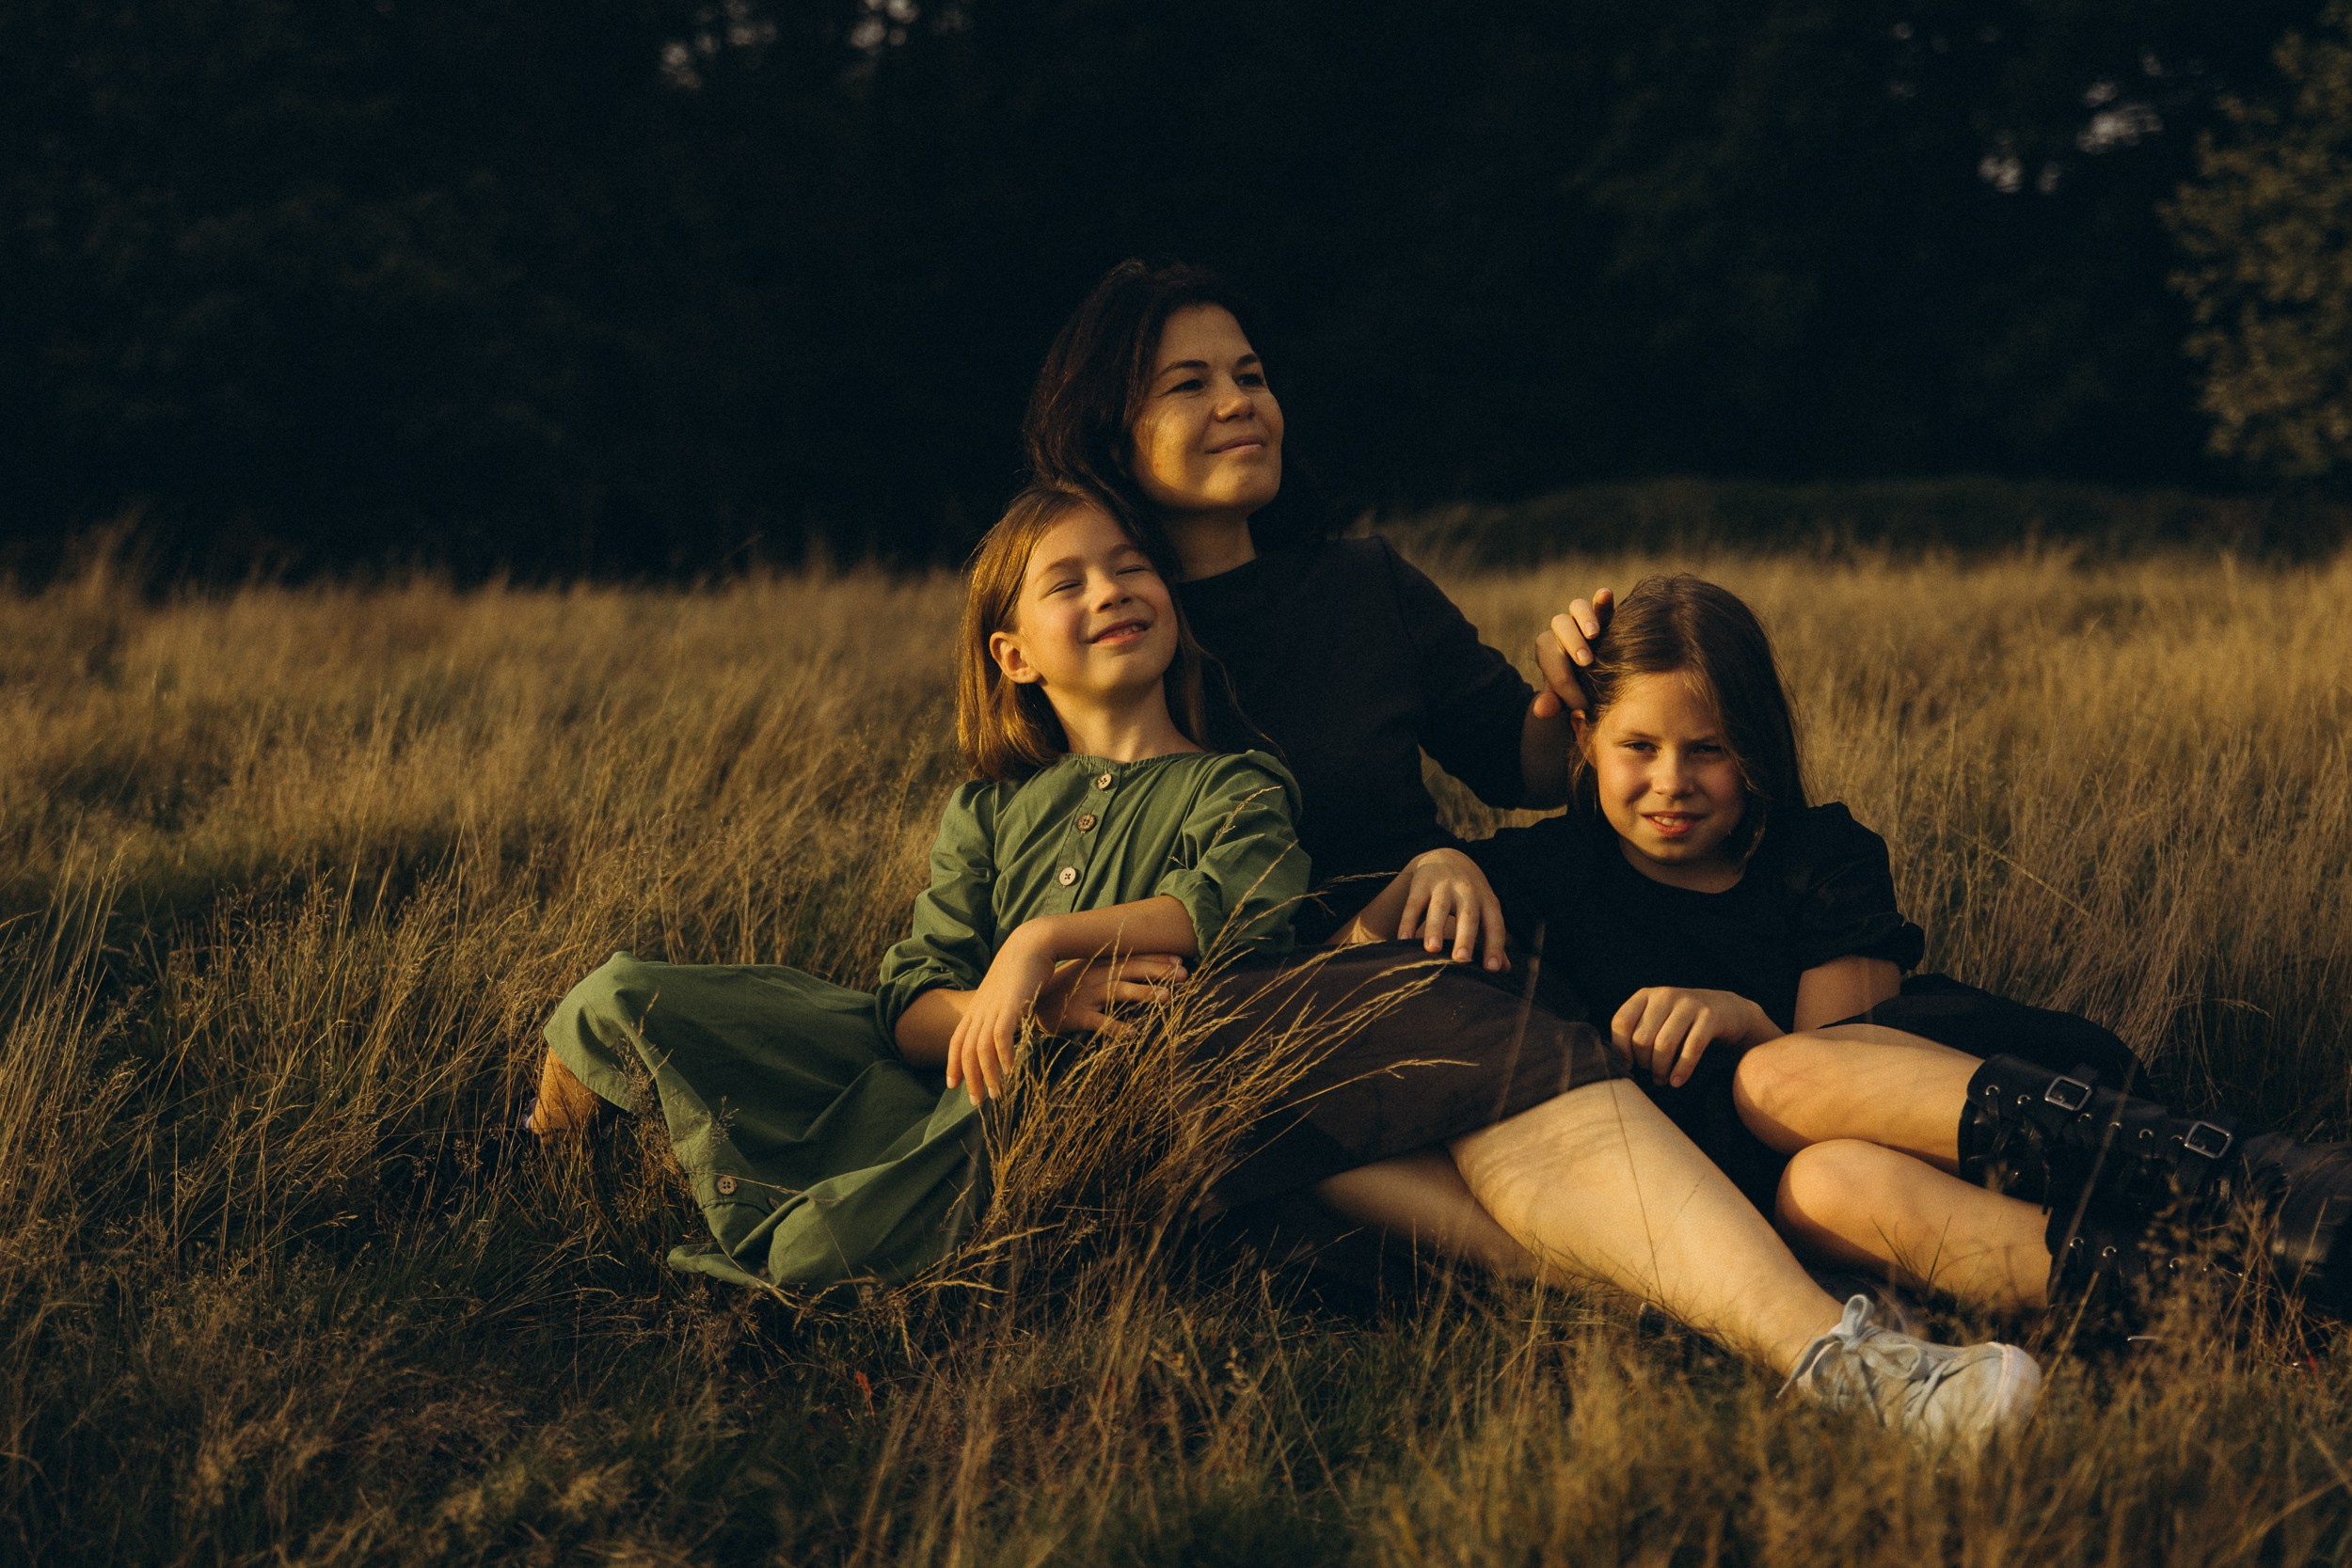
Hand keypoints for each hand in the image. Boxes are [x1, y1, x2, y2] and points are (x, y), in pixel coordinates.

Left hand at [947, 928, 1058, 1104]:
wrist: (1031, 943)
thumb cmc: (1023, 971)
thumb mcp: (1006, 995)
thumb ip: (1001, 1014)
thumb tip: (1005, 1032)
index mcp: (977, 1008)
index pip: (957, 1041)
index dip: (952, 1064)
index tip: (952, 1086)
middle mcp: (980, 1010)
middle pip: (967, 1051)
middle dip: (970, 1079)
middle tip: (976, 1103)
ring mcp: (994, 1008)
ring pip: (982, 1048)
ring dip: (987, 1075)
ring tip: (996, 1095)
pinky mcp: (1011, 1005)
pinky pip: (1001, 1036)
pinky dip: (1003, 1056)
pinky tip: (1011, 1071)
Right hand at [1035, 952, 1187, 1035]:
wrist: (1030, 1003)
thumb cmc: (1066, 989)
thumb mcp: (1087, 973)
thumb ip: (1113, 969)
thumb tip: (1144, 969)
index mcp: (1099, 964)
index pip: (1132, 957)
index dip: (1157, 958)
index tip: (1180, 960)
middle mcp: (1094, 976)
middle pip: (1130, 969)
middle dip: (1158, 971)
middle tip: (1184, 975)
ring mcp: (1085, 995)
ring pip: (1118, 991)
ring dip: (1143, 992)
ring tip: (1166, 997)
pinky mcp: (1076, 1016)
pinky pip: (1099, 1022)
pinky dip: (1116, 1028)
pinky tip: (1133, 1034)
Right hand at [1391, 849, 1509, 971]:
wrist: (1446, 857)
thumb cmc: (1470, 896)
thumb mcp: (1485, 911)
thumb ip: (1492, 939)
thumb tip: (1504, 970)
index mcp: (1487, 902)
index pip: (1494, 926)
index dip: (1495, 946)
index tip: (1491, 969)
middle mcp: (1468, 892)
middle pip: (1468, 916)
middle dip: (1466, 937)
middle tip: (1462, 959)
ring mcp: (1443, 886)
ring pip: (1439, 908)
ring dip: (1436, 928)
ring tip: (1432, 949)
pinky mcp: (1421, 884)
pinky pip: (1413, 904)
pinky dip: (1407, 922)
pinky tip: (1403, 939)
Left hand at [1531, 587, 1613, 718]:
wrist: (1594, 679)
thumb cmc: (1576, 690)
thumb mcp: (1564, 700)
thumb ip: (1552, 702)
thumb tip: (1541, 711)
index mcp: (1549, 650)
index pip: (1550, 658)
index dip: (1563, 680)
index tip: (1580, 702)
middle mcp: (1563, 631)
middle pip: (1559, 625)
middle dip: (1571, 643)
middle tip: (1585, 661)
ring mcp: (1583, 620)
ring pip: (1577, 607)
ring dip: (1585, 618)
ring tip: (1594, 634)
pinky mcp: (1605, 615)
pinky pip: (1603, 603)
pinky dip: (1603, 598)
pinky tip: (1606, 595)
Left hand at [1609, 986, 1768, 1087]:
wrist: (1727, 1011)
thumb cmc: (1683, 1023)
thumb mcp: (1658, 1019)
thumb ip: (1638, 1033)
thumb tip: (1618, 1064)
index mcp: (1645, 996)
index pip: (1621, 1022)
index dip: (1621, 1049)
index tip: (1629, 1066)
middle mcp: (1665, 996)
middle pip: (1642, 1038)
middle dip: (1644, 1063)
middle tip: (1651, 1075)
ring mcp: (1688, 1004)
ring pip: (1665, 1044)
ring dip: (1661, 1069)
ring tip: (1662, 1080)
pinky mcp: (1709, 1017)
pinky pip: (1691, 1048)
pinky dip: (1682, 1069)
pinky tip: (1677, 1081)